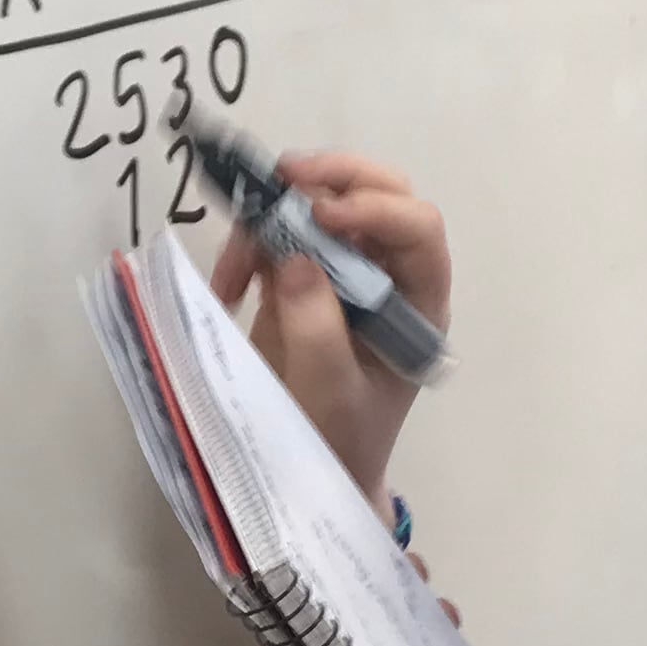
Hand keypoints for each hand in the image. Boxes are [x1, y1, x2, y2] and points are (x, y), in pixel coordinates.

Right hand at [208, 150, 449, 512]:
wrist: (312, 470)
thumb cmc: (341, 439)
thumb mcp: (332, 394)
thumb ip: (318, 329)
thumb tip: (296, 259)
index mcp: (419, 301)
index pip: (418, 231)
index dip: (378, 210)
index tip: (325, 217)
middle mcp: (389, 274)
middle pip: (378, 193)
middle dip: (332, 177)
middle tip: (282, 176)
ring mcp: (343, 270)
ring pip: (322, 204)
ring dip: (275, 214)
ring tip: (235, 261)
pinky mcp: (300, 277)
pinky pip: (278, 234)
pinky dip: (249, 244)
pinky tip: (228, 283)